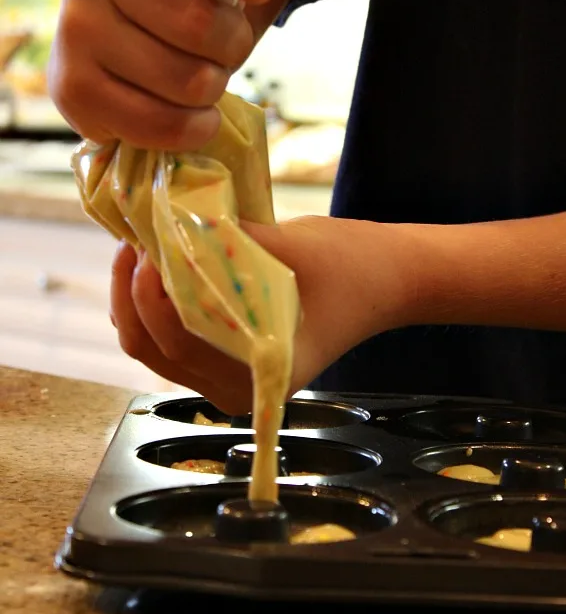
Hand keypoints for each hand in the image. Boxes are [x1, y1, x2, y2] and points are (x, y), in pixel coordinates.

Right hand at [48, 0, 301, 149]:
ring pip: (181, 78)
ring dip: (212, 89)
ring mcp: (73, 25)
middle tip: (229, 48)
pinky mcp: (72, 87)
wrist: (117, 43)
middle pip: (193, 18)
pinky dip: (191, 129)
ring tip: (206, 80)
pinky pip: (156, 122)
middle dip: (232, 45)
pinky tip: (196, 118)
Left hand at [110, 216, 408, 412]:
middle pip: (155, 351)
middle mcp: (238, 389)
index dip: (148, 294)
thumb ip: (225, 242)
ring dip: (141, 300)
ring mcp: (229, 379)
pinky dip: (159, 306)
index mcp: (259, 374)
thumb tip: (164, 224)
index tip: (144, 246)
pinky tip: (160, 267)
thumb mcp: (289, 246)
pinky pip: (173, 341)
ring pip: (157, 348)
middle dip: (133, 295)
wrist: (385, 281)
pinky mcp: (227, 361)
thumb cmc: (350, 267)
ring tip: (144, 249)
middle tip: (135, 243)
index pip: (177, 341)